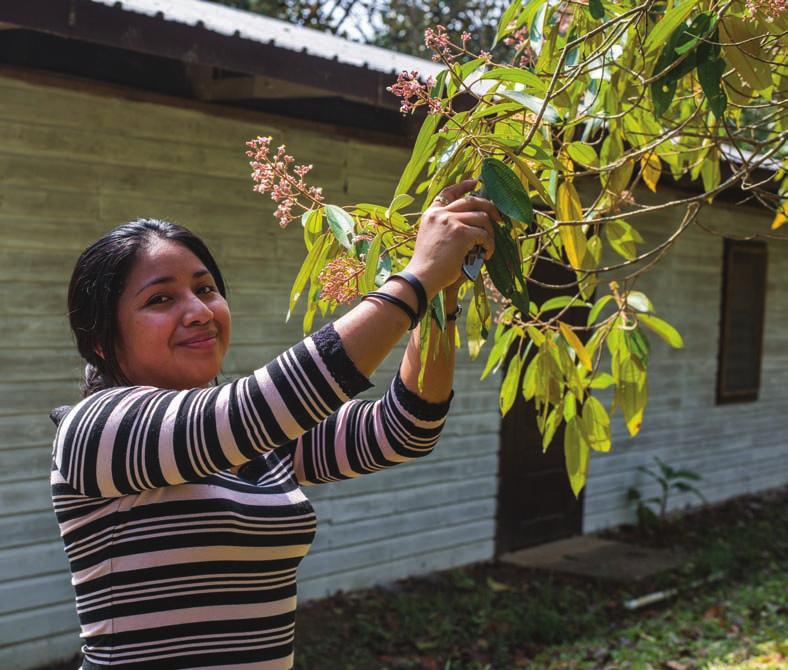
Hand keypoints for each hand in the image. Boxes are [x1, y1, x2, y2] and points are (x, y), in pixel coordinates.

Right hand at [407, 179, 499, 297]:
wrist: (421, 276)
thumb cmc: (427, 265)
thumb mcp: (431, 238)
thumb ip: (445, 227)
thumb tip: (471, 225)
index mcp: (431, 214)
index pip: (448, 192)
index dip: (463, 186)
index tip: (475, 183)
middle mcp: (441, 213)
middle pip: (472, 200)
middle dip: (489, 206)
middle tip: (498, 218)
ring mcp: (451, 221)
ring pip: (482, 217)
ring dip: (490, 232)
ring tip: (487, 246)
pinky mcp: (461, 233)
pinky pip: (484, 235)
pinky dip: (489, 245)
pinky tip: (486, 255)